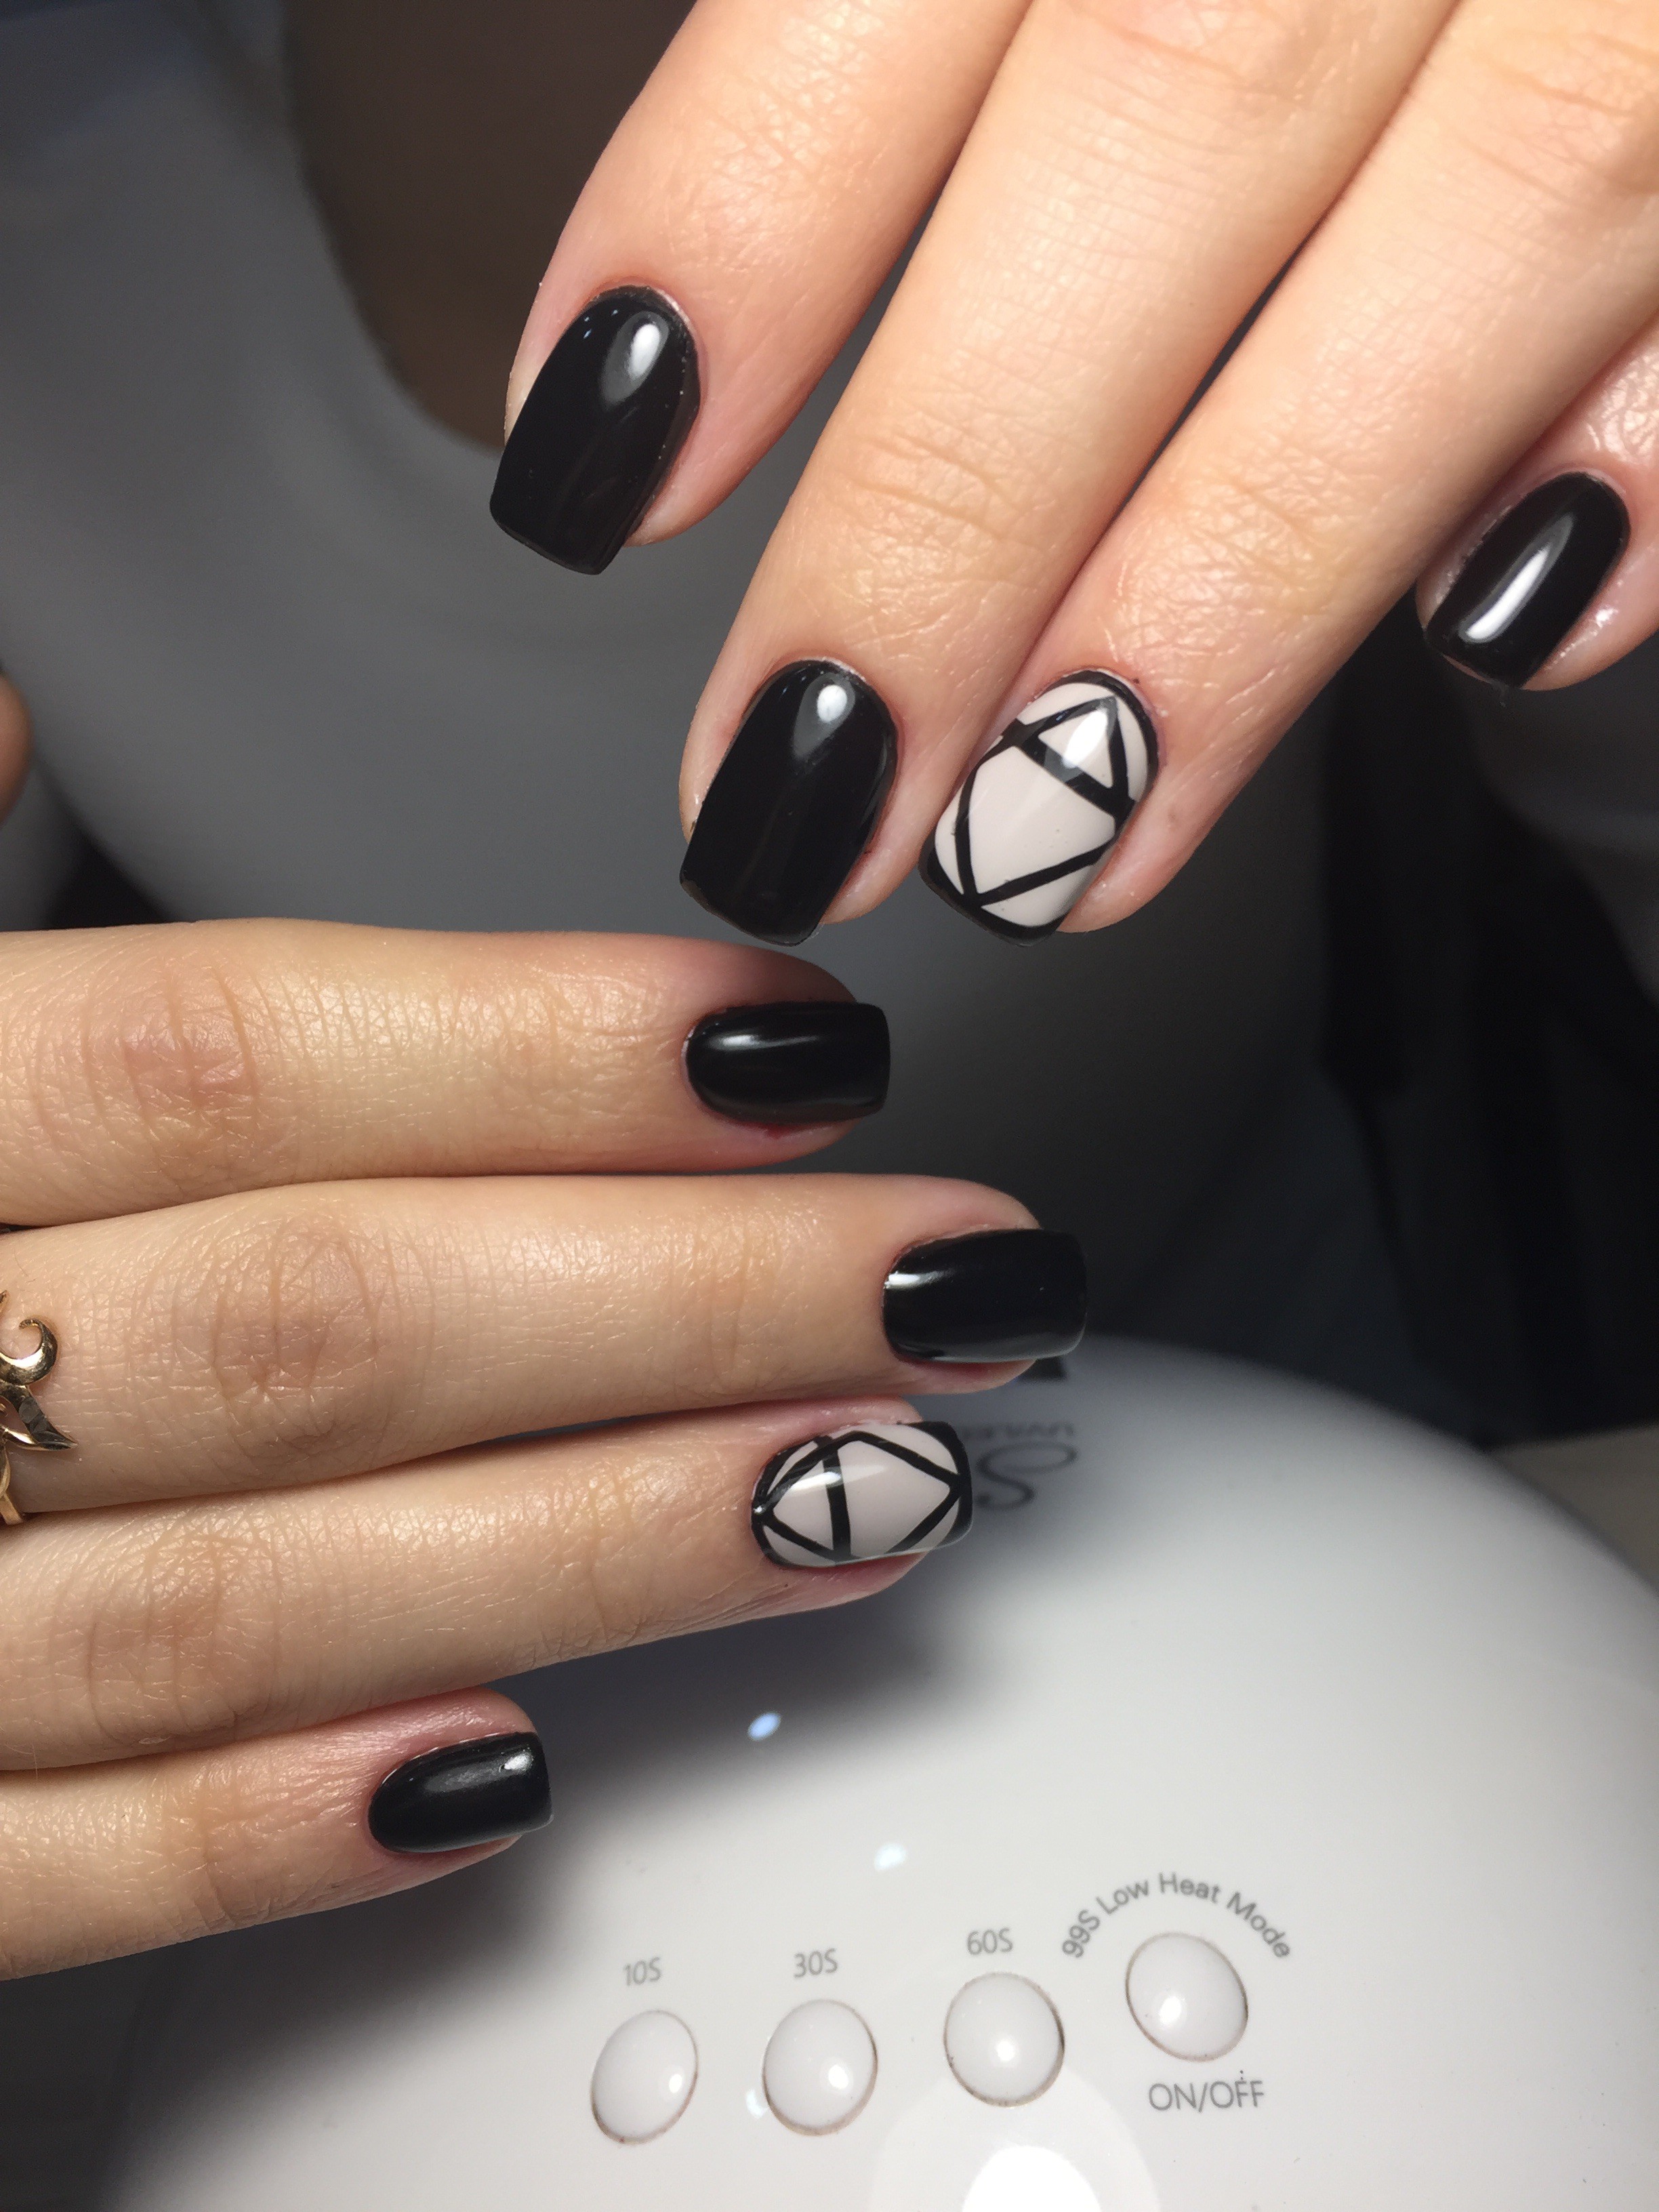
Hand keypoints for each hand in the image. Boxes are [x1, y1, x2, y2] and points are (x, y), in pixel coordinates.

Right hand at [0, 891, 1079, 1975]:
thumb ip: (2, 935)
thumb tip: (44, 707)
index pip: (231, 1069)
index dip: (535, 1053)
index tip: (795, 1052)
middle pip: (321, 1328)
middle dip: (681, 1298)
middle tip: (942, 1271)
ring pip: (250, 1603)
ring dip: (595, 1544)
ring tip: (868, 1484)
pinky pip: (53, 1871)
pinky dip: (276, 1833)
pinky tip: (518, 1773)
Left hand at [492, 0, 1658, 943]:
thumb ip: (945, 9)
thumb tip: (718, 282)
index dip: (744, 213)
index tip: (595, 474)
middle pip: (1164, 118)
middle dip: (959, 509)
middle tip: (805, 792)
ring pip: (1489, 220)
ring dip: (1249, 578)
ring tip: (1060, 841)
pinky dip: (1656, 450)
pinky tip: (1504, 636)